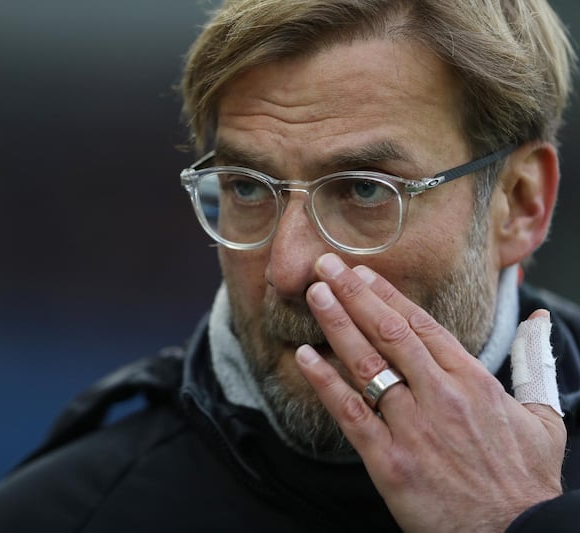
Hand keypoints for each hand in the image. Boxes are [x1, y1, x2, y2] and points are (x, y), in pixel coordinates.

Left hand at [294, 253, 565, 531]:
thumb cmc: (526, 481)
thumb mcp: (544, 418)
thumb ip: (534, 363)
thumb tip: (538, 318)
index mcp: (473, 382)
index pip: (421, 325)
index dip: (386, 295)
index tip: (362, 272)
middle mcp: (440, 397)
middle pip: (389, 332)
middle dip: (354, 294)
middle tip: (325, 265)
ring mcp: (413, 428)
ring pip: (367, 364)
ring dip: (336, 324)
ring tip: (314, 294)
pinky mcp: (391, 461)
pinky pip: (351, 413)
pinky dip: (325, 383)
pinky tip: (305, 357)